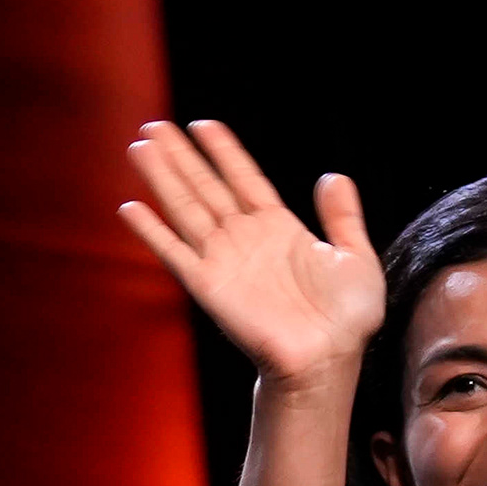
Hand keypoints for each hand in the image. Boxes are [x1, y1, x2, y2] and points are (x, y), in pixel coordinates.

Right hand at [118, 120, 384, 392]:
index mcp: (279, 228)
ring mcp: (224, 261)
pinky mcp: (209, 286)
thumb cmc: (347, 319)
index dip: (223, 152)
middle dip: (180, 156)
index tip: (203, 125)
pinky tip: (130, 208)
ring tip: (140, 147)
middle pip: (205, 186)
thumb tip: (332, 176)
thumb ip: (343, 216)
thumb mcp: (356, 256)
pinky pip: (174, 253)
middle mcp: (246, 239)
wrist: (328, 360)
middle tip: (154, 126)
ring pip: (186, 208)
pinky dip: (152, 232)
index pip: (243, 179)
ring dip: (162, 178)